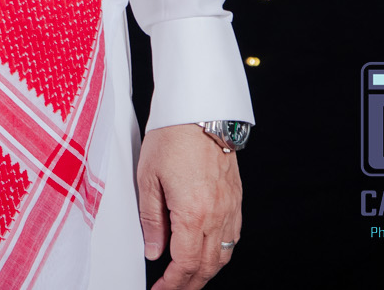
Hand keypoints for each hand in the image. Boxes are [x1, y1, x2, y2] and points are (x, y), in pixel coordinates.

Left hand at [138, 123, 241, 288]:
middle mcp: (217, 215)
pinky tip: (205, 253)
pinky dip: (218, 254)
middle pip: (206, 266)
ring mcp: (230, 208)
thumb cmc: (171, 138)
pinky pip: (231, 238)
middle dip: (188, 284)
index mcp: (193, 213)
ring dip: (205, 272)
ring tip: (185, 277)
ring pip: (222, 256)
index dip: (172, 284)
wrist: (201, 111)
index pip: (185, 264)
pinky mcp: (236, 200)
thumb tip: (154, 251)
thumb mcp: (147, 178)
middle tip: (170, 289)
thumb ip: (151, 219)